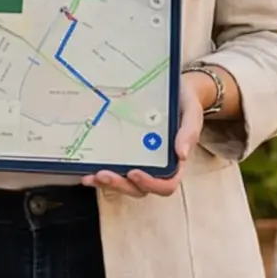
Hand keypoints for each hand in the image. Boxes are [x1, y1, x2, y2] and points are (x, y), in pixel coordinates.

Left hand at [85, 69, 206, 198]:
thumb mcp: (191, 113)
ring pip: (124, 182)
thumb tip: (182, 154)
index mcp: (174, 162)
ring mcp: (139, 161)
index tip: (134, 172)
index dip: (150, 184)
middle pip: (139, 188)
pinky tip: (85, 169)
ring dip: (107, 183)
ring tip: (91, 175)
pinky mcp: (124, 152)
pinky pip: (113, 168)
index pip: (166, 185)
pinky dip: (99, 172)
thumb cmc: (184, 102)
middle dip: (120, 185)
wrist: (175, 89)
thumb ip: (189, 132)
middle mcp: (155, 166)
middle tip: (103, 174)